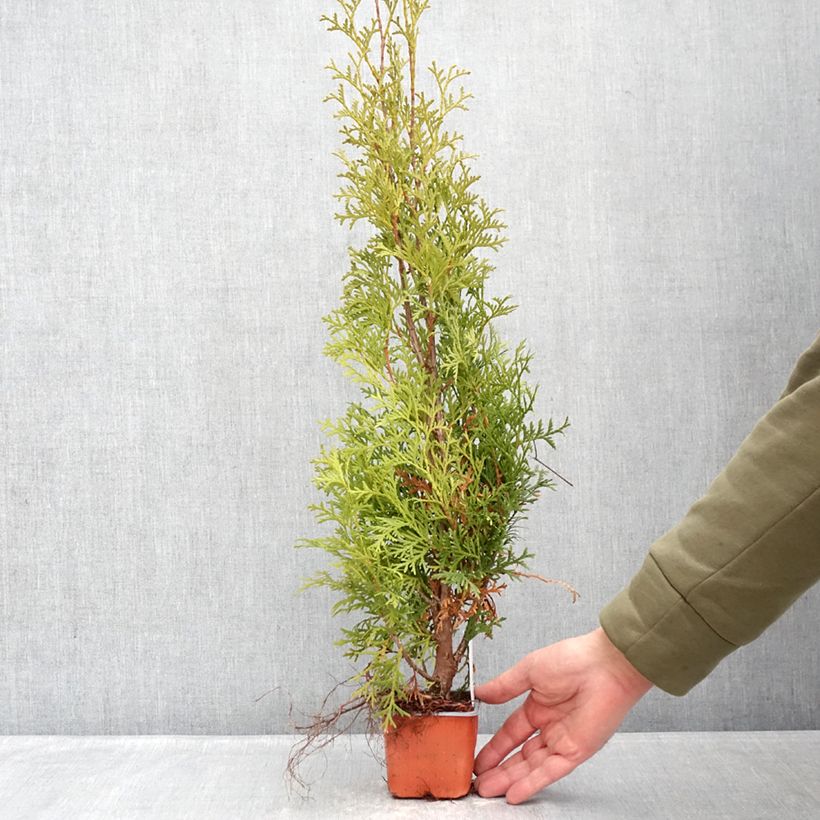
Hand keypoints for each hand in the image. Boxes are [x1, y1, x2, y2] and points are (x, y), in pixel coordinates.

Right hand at [473, 627, 652, 803]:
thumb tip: (480, 693)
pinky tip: (514, 793)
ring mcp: (563, 741)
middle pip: (519, 755)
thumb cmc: (573, 660)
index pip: (511, 733)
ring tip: (488, 791)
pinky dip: (532, 783)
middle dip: (498, 770)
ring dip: (510, 779)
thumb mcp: (529, 670)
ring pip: (531, 767)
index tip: (478, 758)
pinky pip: (550, 771)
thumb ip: (504, 687)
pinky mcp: (576, 751)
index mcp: (539, 706)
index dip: (494, 747)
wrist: (606, 666)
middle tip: (478, 783)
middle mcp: (550, 726)